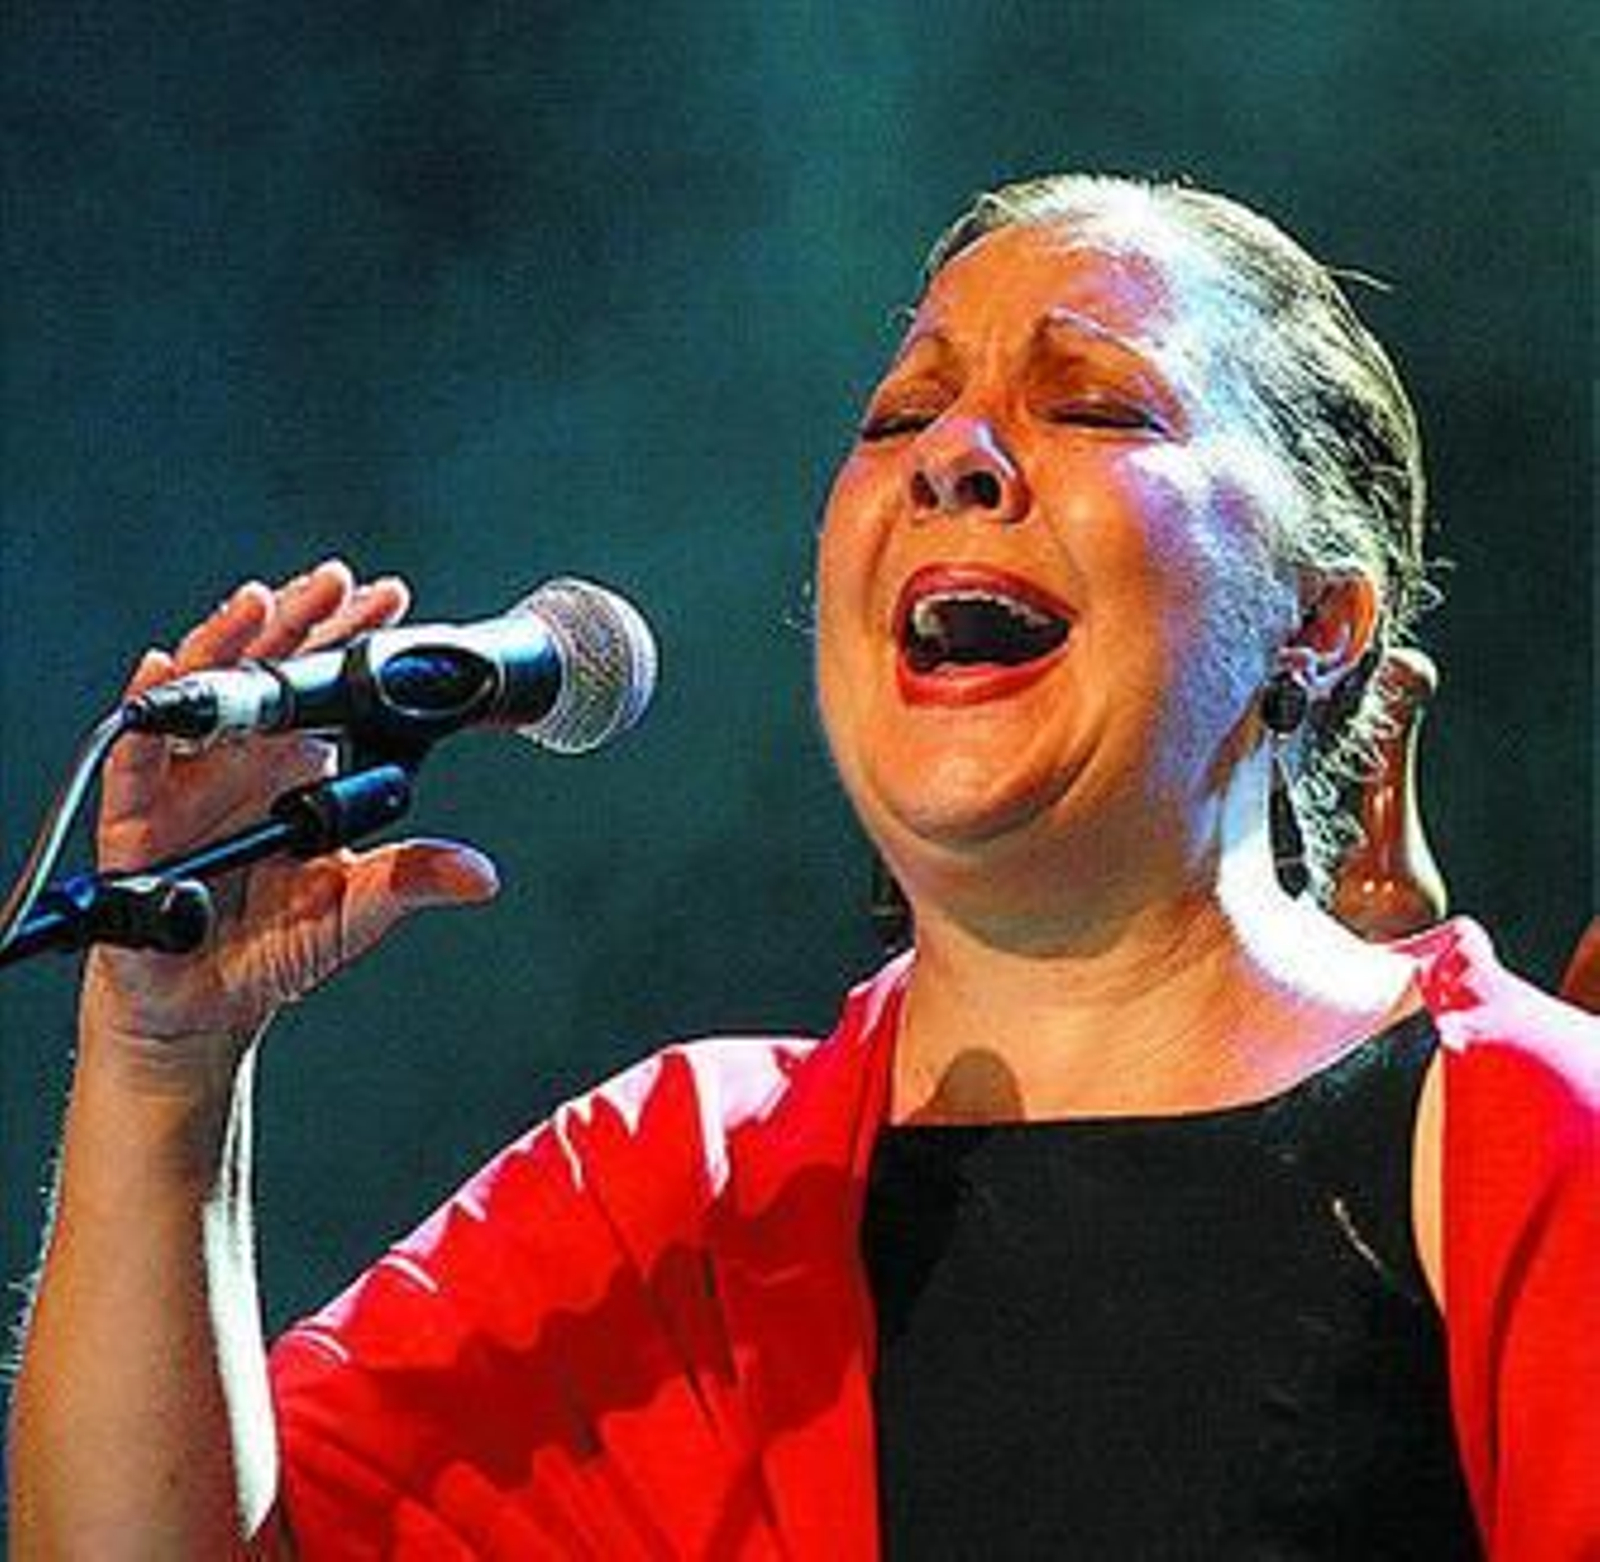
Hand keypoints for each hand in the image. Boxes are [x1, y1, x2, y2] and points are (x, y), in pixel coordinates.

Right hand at [83, 560, 498, 1087]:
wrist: (203, 1011)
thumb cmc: (270, 952)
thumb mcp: (354, 912)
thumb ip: (409, 882)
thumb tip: (479, 874)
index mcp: (292, 769)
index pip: (323, 688)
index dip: (350, 639)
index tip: (386, 599)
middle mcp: (240, 764)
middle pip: (267, 673)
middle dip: (301, 622)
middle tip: (334, 582)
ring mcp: (187, 786)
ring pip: (204, 698)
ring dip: (230, 645)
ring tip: (262, 603)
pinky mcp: (137, 823)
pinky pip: (137, 761)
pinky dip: (148, 715)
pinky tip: (164, 671)